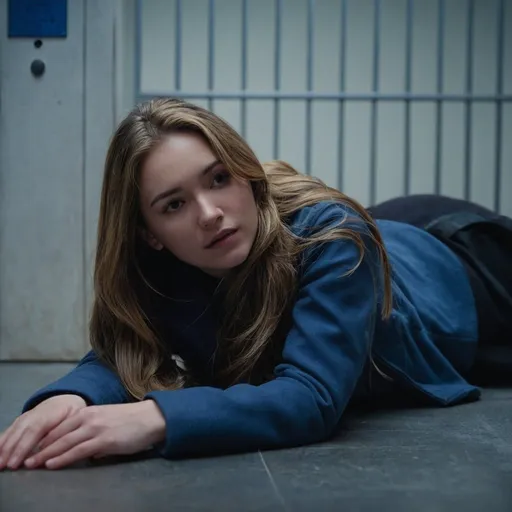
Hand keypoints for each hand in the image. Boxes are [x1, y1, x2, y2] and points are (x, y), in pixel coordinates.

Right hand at [0, 394, 86, 470]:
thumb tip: (47, 449)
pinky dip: (0, 441)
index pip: (33, 431)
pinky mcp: (19, 421)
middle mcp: (33, 415)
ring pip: (11, 432)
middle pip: (19, 433)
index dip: (22, 447)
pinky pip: (7, 431)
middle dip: (9, 450)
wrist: (65, 400)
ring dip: (2, 447)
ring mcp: (24, 418)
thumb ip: (61, 433)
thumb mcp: (73, 419)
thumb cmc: (71, 413)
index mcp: (48, 415)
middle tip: (1, 467)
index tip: (14, 463)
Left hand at [23, 401, 165, 469]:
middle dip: (39, 447)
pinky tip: (52, 464)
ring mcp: (96, 428)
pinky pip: (78, 451)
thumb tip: (88, 452)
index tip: (32, 447)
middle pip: (58, 434)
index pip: (60, 425)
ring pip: (65, 442)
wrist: (151, 418)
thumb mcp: (108, 420)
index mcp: (89, 411)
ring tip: (32, 463)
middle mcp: (89, 417)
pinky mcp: (104, 440)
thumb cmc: (132, 421)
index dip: (44, 437)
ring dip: (46, 454)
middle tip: (25, 458)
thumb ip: (94, 431)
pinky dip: (62, 458)